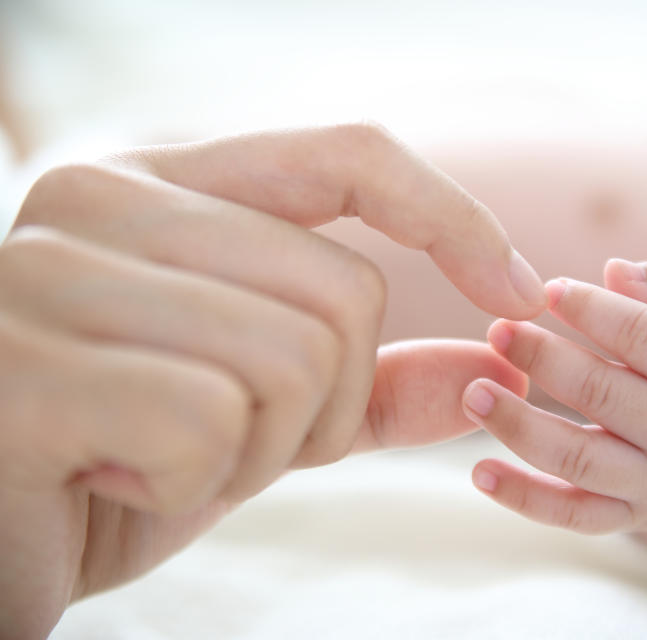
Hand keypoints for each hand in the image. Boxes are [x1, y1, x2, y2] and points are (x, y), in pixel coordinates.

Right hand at [0, 124, 542, 637]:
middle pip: (344, 291)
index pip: (351, 154)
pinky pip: (209, 423)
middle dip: (328, 407)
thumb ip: (372, 386)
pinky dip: (191, 484)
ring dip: (258, 450)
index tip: (517, 292)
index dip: (453, 217)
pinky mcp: (24, 365)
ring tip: (162, 460)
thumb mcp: (261, 418)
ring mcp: (51, 271)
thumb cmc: (119, 466)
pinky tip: (111, 481)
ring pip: (292, 359)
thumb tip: (491, 370)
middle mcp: (101, 197)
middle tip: (230, 443)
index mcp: (160, 182)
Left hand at [461, 259, 646, 551]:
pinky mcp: (625, 517)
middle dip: (546, 360)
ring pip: (581, 460)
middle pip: (606, 396)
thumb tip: (614, 267)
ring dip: (520, 427)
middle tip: (499, 330)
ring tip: (473, 393)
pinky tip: (480, 472)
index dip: (596, 311)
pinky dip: (524, 499)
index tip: (548, 289)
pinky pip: (572, 515)